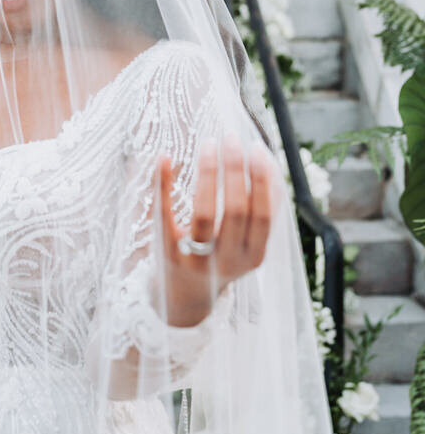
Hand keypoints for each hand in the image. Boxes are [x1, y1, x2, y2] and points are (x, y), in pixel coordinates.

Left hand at [155, 133, 279, 324]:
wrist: (186, 296)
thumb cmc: (222, 257)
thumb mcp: (248, 244)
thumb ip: (260, 212)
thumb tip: (271, 165)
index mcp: (253, 256)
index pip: (263, 215)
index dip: (262, 181)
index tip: (257, 148)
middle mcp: (227, 261)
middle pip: (235, 210)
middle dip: (236, 170)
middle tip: (231, 137)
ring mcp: (196, 259)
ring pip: (205, 213)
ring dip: (209, 173)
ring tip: (209, 143)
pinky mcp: (167, 253)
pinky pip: (164, 215)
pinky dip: (163, 184)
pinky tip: (164, 157)